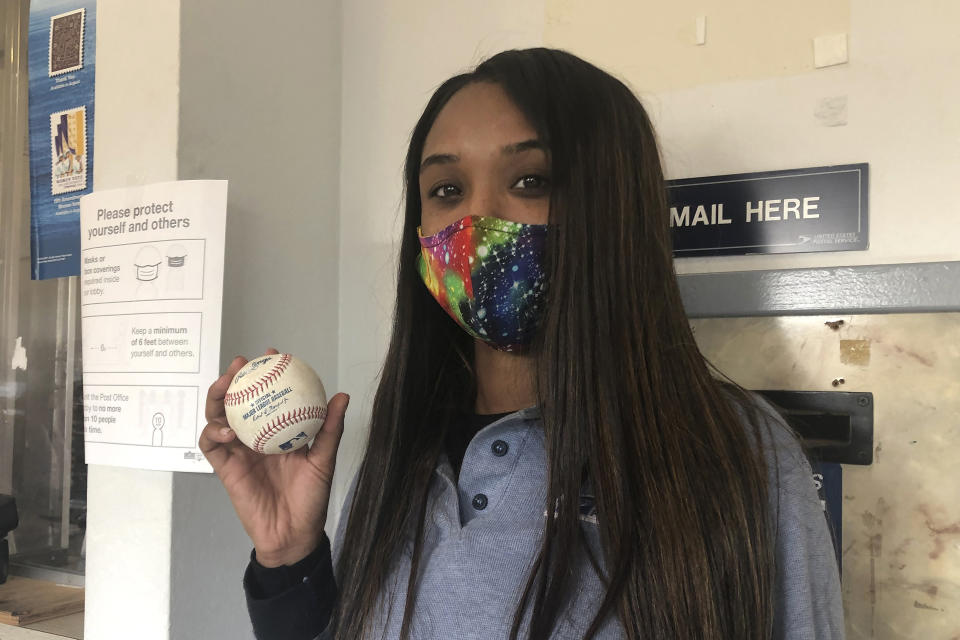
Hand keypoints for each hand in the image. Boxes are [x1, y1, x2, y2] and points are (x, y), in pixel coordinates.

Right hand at [199, 348, 348, 566]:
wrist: (294, 534)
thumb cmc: (312, 498)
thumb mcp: (323, 460)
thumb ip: (330, 429)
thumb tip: (342, 396)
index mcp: (277, 430)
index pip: (269, 395)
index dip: (267, 372)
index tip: (272, 353)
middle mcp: (255, 436)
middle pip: (237, 400)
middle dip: (235, 377)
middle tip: (241, 363)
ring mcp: (238, 451)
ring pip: (218, 417)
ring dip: (217, 398)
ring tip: (225, 385)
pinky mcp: (224, 468)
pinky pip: (211, 445)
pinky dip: (213, 432)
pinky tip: (226, 429)